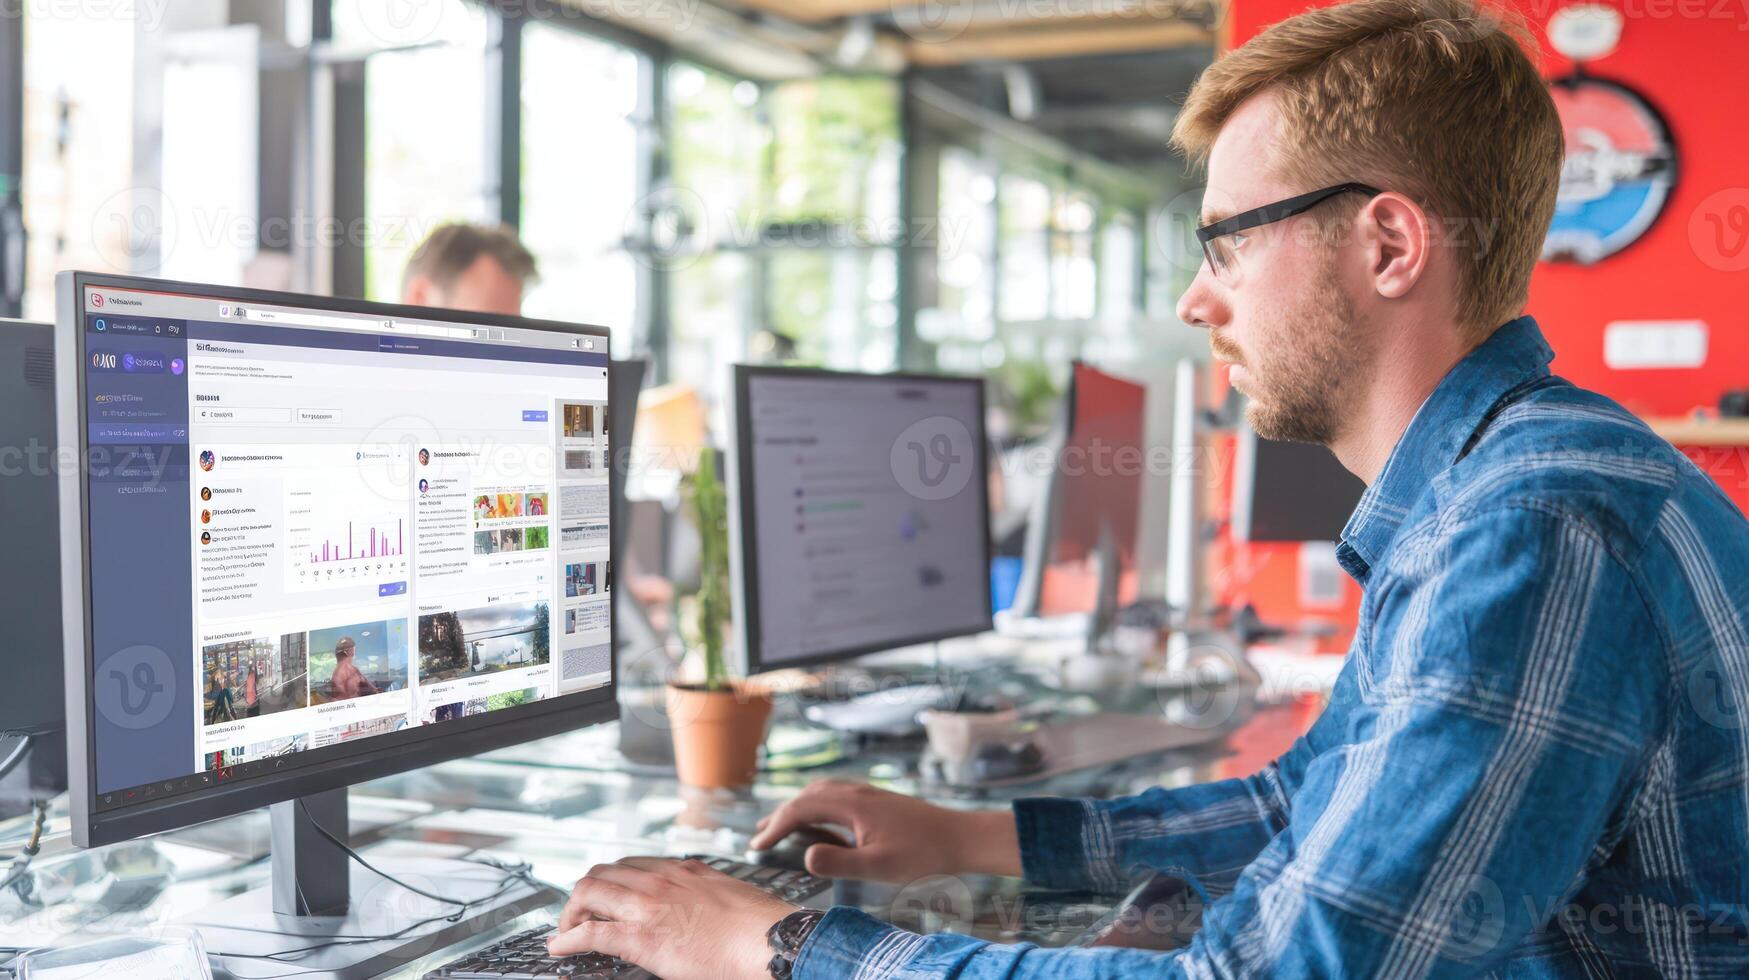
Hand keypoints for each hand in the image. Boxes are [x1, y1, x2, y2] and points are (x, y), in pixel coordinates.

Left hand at [549, 857, 793, 979]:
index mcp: (683, 871)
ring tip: (565, 930)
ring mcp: (649, 905)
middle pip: (602, 872)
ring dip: (569, 913)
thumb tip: (698, 908)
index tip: (603, 895)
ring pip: (589, 893)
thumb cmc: (759, 926)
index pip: (631, 864)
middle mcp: (661, 880)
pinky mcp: (642, 936)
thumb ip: (705, 894)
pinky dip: (568, 940)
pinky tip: (560, 948)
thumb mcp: (728, 895)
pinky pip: (591, 933)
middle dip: (583, 893)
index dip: (610, 881)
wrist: (770, 939)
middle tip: (578, 914)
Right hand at [749, 778, 1020, 882]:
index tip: (757, 847)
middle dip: (780, 815)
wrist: (960, 837)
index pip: (800, 810)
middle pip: (806, 796)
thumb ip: (839, 862)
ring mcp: (867, 793)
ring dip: (796, 807)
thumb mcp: (878, 867)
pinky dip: (815, 804)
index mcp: (852, 804)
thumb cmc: (922, 855)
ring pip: (820, 791)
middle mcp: (856, 792)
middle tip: (758, 837)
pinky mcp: (877, 799)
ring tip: (781, 824)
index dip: (775, 828)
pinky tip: (820, 819)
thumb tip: (805, 857)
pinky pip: (835, 794)